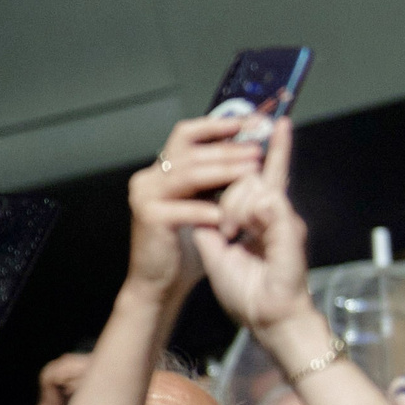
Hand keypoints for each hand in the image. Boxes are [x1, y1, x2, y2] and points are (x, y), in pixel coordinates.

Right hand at [127, 118, 266, 300]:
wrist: (161, 282)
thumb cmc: (187, 245)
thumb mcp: (206, 204)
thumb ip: (218, 181)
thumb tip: (251, 153)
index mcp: (164, 169)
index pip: (188, 134)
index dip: (218, 125)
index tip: (249, 122)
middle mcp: (151, 177)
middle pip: (192, 151)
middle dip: (228, 148)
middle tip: (257, 149)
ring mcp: (146, 195)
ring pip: (188, 173)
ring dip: (223, 170)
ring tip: (251, 170)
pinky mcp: (149, 217)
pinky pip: (181, 208)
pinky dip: (205, 210)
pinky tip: (226, 214)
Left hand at [193, 124, 314, 335]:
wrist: (270, 319)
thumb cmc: (249, 293)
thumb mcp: (220, 252)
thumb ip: (213, 225)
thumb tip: (202, 207)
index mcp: (264, 218)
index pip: (268, 174)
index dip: (273, 148)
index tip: (275, 123)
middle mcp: (279, 213)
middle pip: (250, 174)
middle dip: (231, 185)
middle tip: (229, 225)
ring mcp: (286, 218)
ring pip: (250, 184)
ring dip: (232, 208)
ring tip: (232, 237)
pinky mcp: (290, 227)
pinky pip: (261, 202)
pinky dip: (242, 217)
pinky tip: (239, 235)